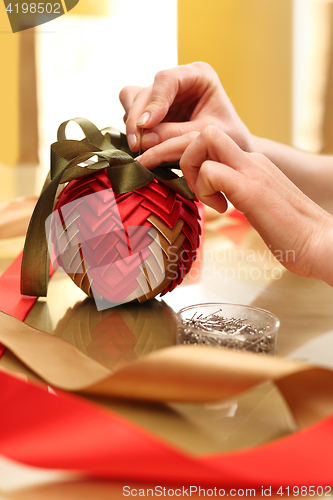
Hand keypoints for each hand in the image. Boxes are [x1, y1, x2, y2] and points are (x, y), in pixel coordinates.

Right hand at [119, 62, 252, 152]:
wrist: (227, 148)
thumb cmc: (227, 138)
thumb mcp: (205, 136)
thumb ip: (177, 135)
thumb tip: (145, 139)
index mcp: (198, 75)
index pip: (167, 79)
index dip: (154, 102)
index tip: (146, 125)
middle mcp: (178, 80)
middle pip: (146, 91)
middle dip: (137, 118)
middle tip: (137, 145)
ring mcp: (163, 94)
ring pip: (133, 98)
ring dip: (132, 123)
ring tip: (138, 146)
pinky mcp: (153, 109)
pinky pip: (132, 112)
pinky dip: (134, 128)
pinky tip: (142, 144)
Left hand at [137, 126, 332, 283]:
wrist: (322, 244)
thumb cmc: (290, 233)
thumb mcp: (256, 205)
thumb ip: (237, 194)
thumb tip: (216, 198)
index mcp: (251, 163)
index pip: (210, 140)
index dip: (188, 156)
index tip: (186, 183)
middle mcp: (251, 160)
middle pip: (202, 130)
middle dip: (179, 154)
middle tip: (187, 186)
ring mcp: (252, 171)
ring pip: (203, 139)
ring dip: (191, 169)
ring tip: (205, 197)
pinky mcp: (251, 189)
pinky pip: (211, 170)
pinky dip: (203, 189)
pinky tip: (220, 208)